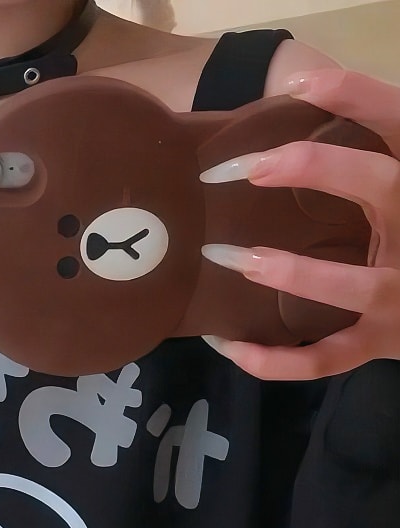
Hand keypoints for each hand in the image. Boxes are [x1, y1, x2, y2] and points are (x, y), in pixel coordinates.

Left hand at [199, 67, 399, 380]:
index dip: (356, 95)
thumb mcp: (396, 185)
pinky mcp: (379, 343)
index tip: (299, 84)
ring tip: (237, 257)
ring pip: (352, 287)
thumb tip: (295, 90)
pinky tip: (228, 344)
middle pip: (384, 184)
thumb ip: (365, 150)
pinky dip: (273, 361)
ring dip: (294, 273)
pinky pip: (322, 360)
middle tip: (250, 166)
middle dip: (319, 169)